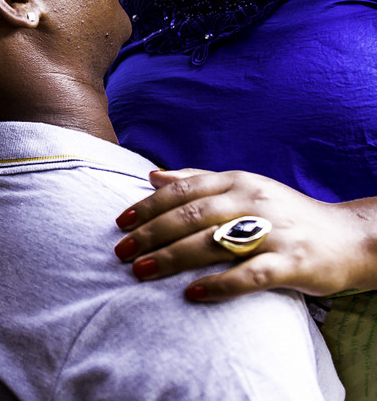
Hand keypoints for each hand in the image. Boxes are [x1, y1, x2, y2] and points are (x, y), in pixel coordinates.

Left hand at [113, 168, 376, 300]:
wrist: (350, 238)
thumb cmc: (285, 214)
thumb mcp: (244, 189)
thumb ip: (198, 181)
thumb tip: (153, 175)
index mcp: (237, 182)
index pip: (183, 189)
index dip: (148, 205)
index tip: (119, 223)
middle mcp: (253, 201)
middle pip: (191, 215)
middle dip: (151, 233)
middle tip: (120, 252)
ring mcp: (274, 231)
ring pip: (213, 242)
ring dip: (172, 257)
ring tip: (141, 271)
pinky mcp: (292, 262)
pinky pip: (250, 274)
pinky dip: (219, 284)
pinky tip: (192, 294)